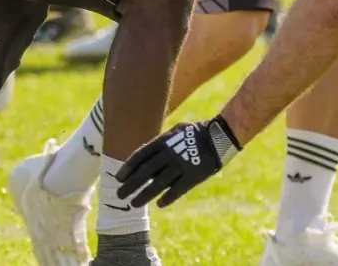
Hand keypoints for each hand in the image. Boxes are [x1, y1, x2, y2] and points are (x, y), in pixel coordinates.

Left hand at [115, 115, 240, 207]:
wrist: (218, 136)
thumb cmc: (194, 133)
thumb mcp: (174, 132)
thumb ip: (159, 143)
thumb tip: (143, 154)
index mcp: (163, 142)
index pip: (140, 156)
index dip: (128, 168)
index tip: (118, 178)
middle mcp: (169, 154)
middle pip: (145, 172)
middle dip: (131, 184)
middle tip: (119, 195)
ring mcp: (181, 166)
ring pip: (158, 184)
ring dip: (144, 195)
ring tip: (133, 204)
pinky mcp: (193, 176)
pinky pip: (178, 190)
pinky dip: (168, 198)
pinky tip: (159, 205)